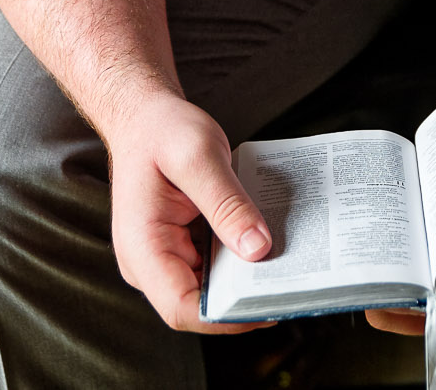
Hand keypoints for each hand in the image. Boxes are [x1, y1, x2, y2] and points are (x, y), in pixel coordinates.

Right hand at [107, 91, 274, 334]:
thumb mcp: (199, 156)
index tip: (269, 303)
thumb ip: (228, 203)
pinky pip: (213, 267)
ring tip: (285, 264)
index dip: (226, 317)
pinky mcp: (180, 248)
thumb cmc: (162, 131)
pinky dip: (239, 260)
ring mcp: (164, 258)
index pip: (181, 308)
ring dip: (245, 280)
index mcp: (143, 246)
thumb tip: (258, 250)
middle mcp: (148, 263)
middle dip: (245, 298)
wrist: (145, 118)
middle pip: (200, 304)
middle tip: (292, 282)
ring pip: (210, 289)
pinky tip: (266, 244)